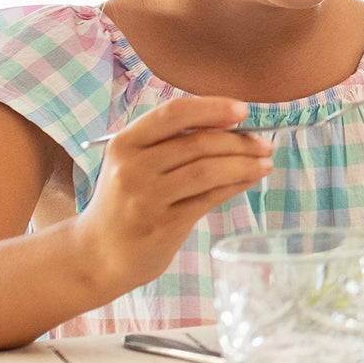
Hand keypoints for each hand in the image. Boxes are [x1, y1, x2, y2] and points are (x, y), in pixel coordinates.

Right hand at [76, 96, 272, 300]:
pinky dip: (236, 184)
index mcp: (125, 142)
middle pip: (199, 143)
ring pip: (208, 170)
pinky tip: (250, 179)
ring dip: (244, 164)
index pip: (174, 113)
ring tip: (266, 162)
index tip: (243, 110)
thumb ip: (172, 142)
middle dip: (240, 142)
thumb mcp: (135, 162)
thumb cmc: (126, 200)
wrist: (97, 255)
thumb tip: (233, 125)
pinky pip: (210, 197)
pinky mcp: (163, 225)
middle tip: (266, 144)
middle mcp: (132, 167)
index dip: (213, 108)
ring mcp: (146, 198)